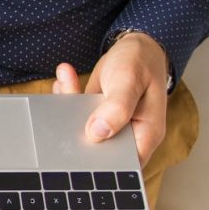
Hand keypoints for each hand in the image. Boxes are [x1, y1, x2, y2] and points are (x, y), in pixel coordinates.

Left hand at [52, 32, 169, 165]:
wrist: (134, 46)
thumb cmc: (141, 62)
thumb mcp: (129, 80)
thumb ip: (117, 107)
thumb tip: (98, 133)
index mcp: (145, 134)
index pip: (125, 163)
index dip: (102, 163)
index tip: (78, 149)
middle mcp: (128, 134)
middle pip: (98, 149)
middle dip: (76, 132)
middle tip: (63, 109)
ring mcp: (110, 126)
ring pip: (83, 129)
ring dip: (69, 107)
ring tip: (65, 81)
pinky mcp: (95, 115)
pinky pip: (76, 113)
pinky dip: (68, 97)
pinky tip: (64, 79)